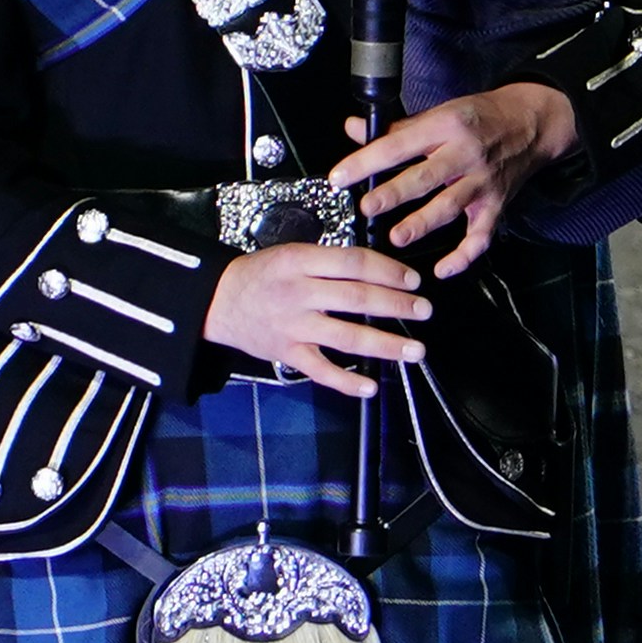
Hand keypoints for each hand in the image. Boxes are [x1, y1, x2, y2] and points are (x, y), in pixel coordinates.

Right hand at [205, 238, 425, 392]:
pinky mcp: (287, 353)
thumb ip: (330, 262)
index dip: (388, 271)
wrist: (217, 301)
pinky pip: (320, 371)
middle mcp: (298, 294)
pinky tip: (371, 388)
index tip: (413, 280)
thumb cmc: (262, 275)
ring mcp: (293, 326)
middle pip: (356, 298)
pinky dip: (346, 383)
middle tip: (424, 310)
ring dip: (385, 344)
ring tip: (415, 350)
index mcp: (300, 262)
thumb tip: (380, 271)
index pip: (353, 263)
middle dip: (396, 305)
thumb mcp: (291, 253)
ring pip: (346, 337)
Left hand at [330, 82, 576, 279]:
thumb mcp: (439, 112)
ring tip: (398, 237)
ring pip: (450, 206)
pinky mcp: (496, 204)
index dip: (366, 161)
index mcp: (445, 126)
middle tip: (368, 207)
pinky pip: (481, 234)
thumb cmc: (480, 117)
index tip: (340, 176)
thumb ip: (397, 127)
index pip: (398, 144)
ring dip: (424, 223)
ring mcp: (482, 181)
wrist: (531, 123)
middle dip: (395, 194)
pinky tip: (443, 269)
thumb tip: (354, 129)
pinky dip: (464, 255)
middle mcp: (464, 154)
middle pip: (425, 177)